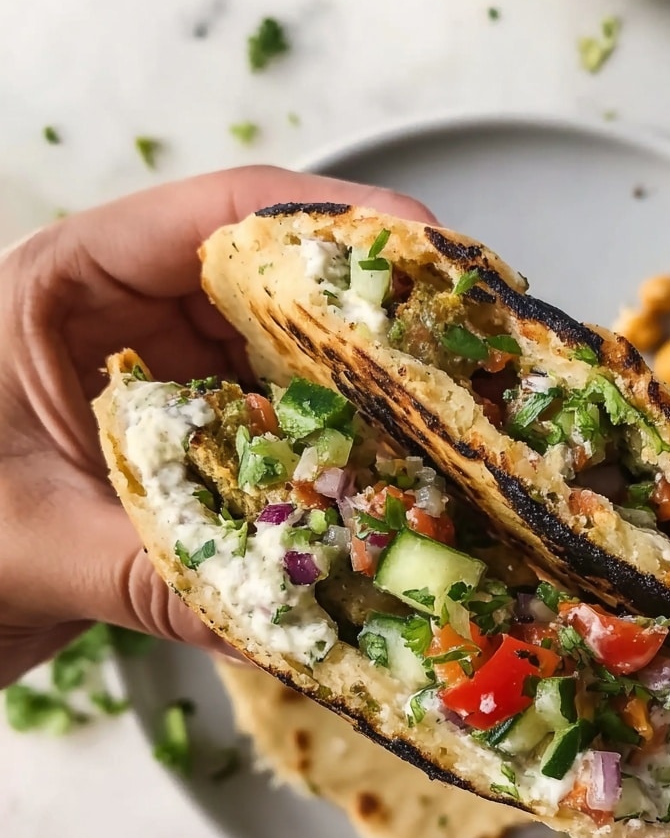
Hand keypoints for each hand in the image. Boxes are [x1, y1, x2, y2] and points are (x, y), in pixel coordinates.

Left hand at [0, 167, 433, 685]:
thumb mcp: (27, 544)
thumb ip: (147, 575)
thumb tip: (276, 618)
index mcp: (67, 288)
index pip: (211, 220)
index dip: (323, 224)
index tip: (417, 247)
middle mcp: (130, 322)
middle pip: (272, 287)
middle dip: (367, 317)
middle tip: (457, 349)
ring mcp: (168, 386)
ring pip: (287, 366)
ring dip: (360, 398)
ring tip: (443, 426)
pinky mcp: (190, 448)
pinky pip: (278, 440)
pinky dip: (329, 463)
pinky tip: (381, 492)